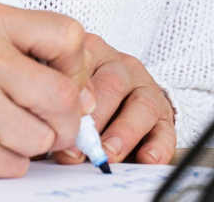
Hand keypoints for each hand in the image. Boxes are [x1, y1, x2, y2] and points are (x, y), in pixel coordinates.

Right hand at [0, 2, 95, 176]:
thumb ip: (44, 61)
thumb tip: (88, 100)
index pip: (68, 36)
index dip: (77, 69)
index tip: (65, 82)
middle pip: (62, 96)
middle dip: (66, 121)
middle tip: (52, 124)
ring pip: (42, 136)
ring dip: (33, 144)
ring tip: (8, 130)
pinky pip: (16, 164)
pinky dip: (10, 162)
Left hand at [51, 33, 175, 165]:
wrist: (120, 97)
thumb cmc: (81, 97)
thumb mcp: (66, 91)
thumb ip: (56, 110)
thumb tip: (47, 142)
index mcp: (92, 54)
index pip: (82, 64)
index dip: (71, 95)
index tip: (58, 123)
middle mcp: (121, 67)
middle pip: (113, 84)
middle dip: (96, 119)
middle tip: (82, 146)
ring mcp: (146, 88)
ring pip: (142, 105)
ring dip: (124, 133)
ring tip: (109, 154)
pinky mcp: (165, 114)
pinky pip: (165, 129)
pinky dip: (157, 147)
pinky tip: (146, 160)